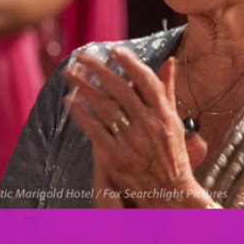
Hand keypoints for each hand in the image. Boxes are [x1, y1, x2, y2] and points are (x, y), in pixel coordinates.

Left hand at [63, 47, 212, 207]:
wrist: (171, 194)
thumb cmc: (172, 157)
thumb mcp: (174, 122)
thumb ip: (167, 92)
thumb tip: (167, 62)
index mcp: (164, 115)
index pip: (145, 80)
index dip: (128, 61)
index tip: (113, 49)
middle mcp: (149, 125)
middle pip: (120, 88)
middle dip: (99, 68)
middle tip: (82, 55)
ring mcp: (132, 142)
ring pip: (104, 106)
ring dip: (84, 86)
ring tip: (69, 73)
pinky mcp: (116, 158)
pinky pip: (94, 130)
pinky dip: (81, 113)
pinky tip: (69, 101)